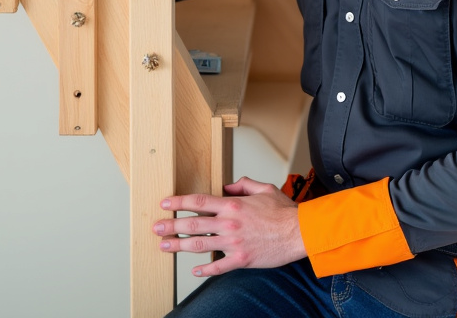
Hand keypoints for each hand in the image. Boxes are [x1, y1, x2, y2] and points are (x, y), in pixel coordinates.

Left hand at [153, 176, 306, 276]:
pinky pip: (218, 267)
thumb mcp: (264, 189)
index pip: (199, 202)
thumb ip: (243, 185)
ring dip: (179, 246)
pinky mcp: (241, 259)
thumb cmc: (285, 213)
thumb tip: (228, 186)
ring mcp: (234, 243)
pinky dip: (204, 270)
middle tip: (157, 228)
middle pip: (193, 224)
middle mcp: (229, 224)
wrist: (299, 232)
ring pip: (199, 245)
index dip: (179, 202)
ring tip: (165, 246)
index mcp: (233, 206)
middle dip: (171, 226)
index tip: (166, 204)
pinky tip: (194, 270)